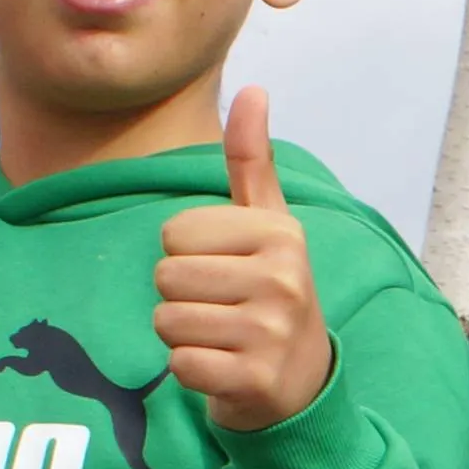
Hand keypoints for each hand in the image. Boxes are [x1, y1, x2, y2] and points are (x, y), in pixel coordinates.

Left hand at [153, 88, 333, 432]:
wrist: (303, 381)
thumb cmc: (269, 290)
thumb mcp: (267, 224)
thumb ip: (251, 160)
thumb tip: (253, 88)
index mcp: (281, 234)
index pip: (174, 233)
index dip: (186, 255)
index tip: (224, 270)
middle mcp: (284, 280)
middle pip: (166, 277)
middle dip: (181, 297)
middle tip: (221, 309)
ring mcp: (272, 333)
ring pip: (167, 322)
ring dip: (183, 335)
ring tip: (221, 337)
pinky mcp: (256, 380)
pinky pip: (180, 365)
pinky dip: (192, 372)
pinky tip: (224, 367)